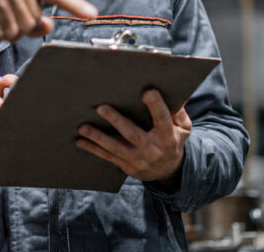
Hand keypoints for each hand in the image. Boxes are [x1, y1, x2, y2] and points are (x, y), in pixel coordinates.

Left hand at [76, 90, 190, 183]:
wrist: (169, 171)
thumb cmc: (174, 140)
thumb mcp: (183, 128)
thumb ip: (178, 112)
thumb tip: (174, 95)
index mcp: (168, 137)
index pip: (162, 120)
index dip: (155, 106)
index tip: (146, 91)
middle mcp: (153, 150)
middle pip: (133, 134)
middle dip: (116, 121)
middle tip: (101, 107)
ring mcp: (139, 160)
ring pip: (116, 148)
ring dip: (98, 137)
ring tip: (83, 127)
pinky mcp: (128, 167)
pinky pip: (108, 157)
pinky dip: (93, 149)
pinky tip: (80, 141)